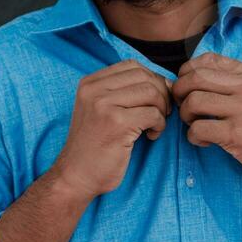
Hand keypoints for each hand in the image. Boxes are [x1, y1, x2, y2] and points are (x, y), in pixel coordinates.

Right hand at [54, 59, 172, 197]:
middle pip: (144, 77)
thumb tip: (165, 81)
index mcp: (90, 83)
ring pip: (151, 93)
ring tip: (154, 125)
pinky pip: (153, 114)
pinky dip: (159, 125)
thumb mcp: (100, 109)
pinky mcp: (116, 123)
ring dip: (161, 110)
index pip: (132, 65)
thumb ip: (123, 91)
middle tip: (161, 114)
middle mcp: (94, 90)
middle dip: (161, 95)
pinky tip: (151, 136)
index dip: (151, 79)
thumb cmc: (95, 145)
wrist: (76, 176)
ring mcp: (104, 105)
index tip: (155, 99)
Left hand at [170, 52, 241, 184]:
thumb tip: (196, 79)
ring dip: (186, 116)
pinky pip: (198, 128)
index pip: (207, 59)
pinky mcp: (237, 134)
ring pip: (192, 101)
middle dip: (180, 93)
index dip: (188, 72)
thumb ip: (235, 83)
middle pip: (193, 78)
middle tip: (185, 108)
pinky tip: (205, 141)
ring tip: (196, 125)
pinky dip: (194, 137)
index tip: (188, 88)